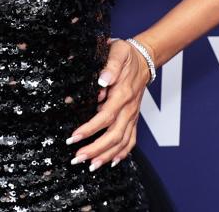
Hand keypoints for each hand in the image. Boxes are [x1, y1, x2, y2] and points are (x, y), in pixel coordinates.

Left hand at [66, 38, 151, 170]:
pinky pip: (131, 140)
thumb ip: (110, 66)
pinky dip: (122, 153)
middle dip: (95, 149)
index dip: (90, 129)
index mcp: (122, 94)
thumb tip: (102, 80)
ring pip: (122, 142)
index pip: (105, 117)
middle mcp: (128, 108)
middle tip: (77, 158)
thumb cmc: (126, 54)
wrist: (144, 58)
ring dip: (106, 155)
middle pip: (114, 135)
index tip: (74, 138)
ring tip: (91, 165)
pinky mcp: (133, 118)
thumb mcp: (117, 52)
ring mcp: (132, 115)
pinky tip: (111, 162)